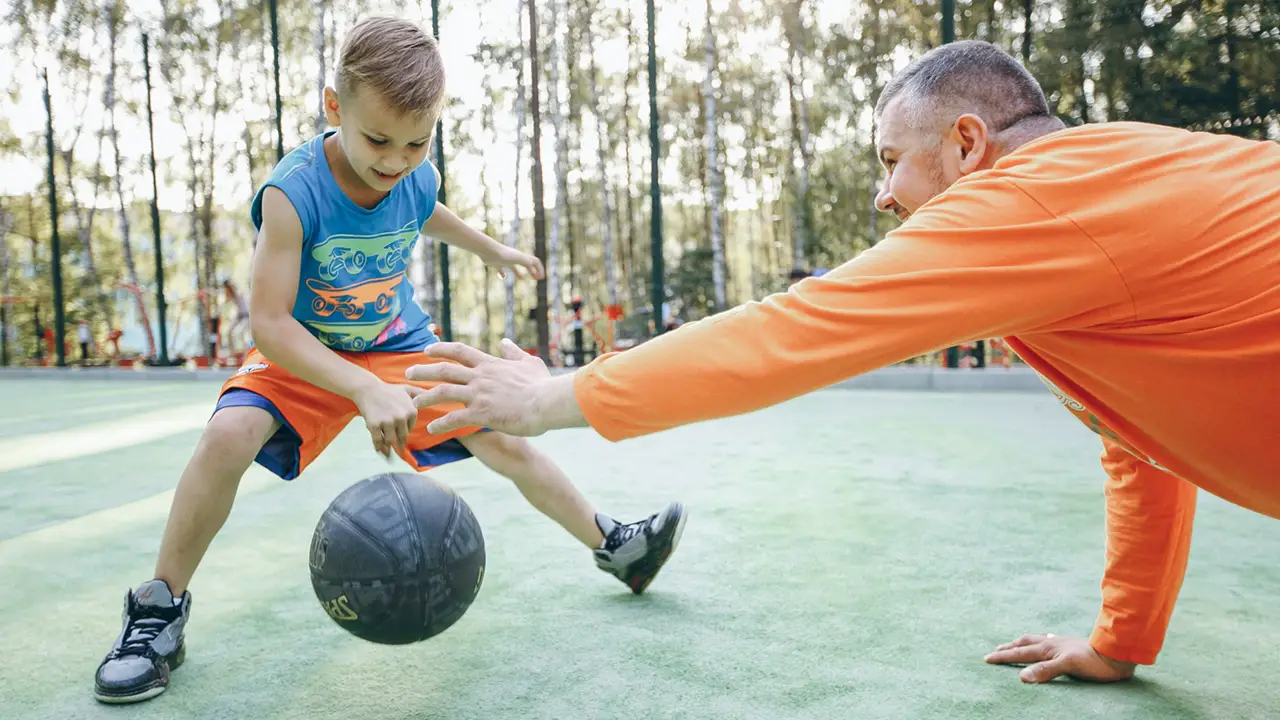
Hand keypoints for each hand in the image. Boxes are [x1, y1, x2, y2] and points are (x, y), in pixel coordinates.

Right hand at [351, 382, 423, 456]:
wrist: (368, 388)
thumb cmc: (389, 390)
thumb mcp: (408, 389)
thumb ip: (422, 394)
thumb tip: (434, 398)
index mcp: (411, 411)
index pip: (410, 429)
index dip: (405, 432)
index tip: (401, 436)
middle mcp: (401, 418)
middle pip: (401, 437)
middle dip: (399, 444)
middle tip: (400, 452)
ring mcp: (387, 422)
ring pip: (390, 441)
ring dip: (388, 449)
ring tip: (388, 454)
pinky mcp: (374, 425)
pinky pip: (377, 441)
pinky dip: (378, 447)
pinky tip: (378, 450)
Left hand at [405, 338, 553, 435]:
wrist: (546, 402)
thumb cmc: (542, 384)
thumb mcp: (529, 362)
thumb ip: (513, 352)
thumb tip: (505, 342)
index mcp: (489, 364)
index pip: (459, 351)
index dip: (440, 349)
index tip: (427, 349)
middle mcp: (480, 377)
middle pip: (444, 370)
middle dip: (422, 371)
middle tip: (407, 374)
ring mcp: (478, 395)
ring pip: (443, 393)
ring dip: (425, 397)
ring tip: (413, 404)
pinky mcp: (481, 414)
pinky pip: (454, 419)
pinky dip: (440, 424)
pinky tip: (431, 429)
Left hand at [486, 246, 544, 280]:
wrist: (488, 250)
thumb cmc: (503, 254)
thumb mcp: (518, 259)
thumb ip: (528, 263)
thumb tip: (535, 271)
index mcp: (521, 257)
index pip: (534, 262)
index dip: (539, 269)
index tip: (541, 278)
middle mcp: (514, 258)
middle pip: (526, 264)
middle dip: (532, 271)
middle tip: (536, 278)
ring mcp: (505, 260)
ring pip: (514, 267)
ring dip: (518, 273)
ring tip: (522, 278)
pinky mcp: (496, 263)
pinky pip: (501, 269)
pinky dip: (503, 273)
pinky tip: (502, 276)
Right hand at [985, 634, 1136, 683]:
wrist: (1115, 653)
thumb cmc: (1093, 662)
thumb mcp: (1068, 666)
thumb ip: (1045, 670)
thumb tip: (1021, 676)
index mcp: (1048, 648)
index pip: (1020, 653)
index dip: (1003, 657)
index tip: (987, 659)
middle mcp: (1051, 643)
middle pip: (1024, 643)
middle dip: (1008, 648)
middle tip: (995, 651)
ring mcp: (1061, 643)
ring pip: (1035, 641)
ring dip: (1022, 643)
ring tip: (1014, 644)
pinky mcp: (1070, 646)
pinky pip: (1048, 642)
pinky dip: (1039, 643)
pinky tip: (1044, 643)